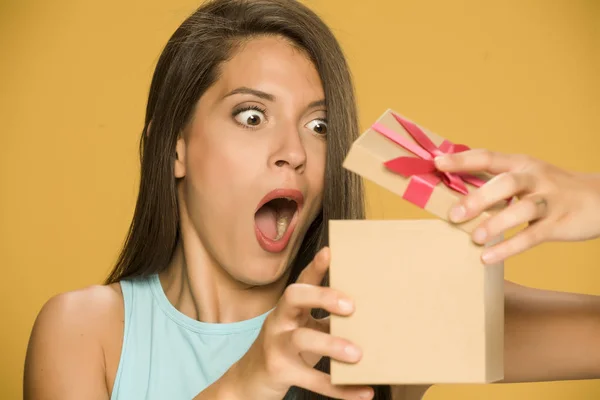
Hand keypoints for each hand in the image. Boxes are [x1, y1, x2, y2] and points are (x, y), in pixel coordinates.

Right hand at [224, 247, 372, 399]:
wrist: (248, 381)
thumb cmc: (286, 350)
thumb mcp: (304, 331)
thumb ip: (326, 322)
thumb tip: (367, 318)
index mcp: (288, 308)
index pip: (301, 282)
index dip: (315, 267)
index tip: (330, 253)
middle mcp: (278, 321)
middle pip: (293, 297)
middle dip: (321, 296)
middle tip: (350, 306)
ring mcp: (275, 346)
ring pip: (300, 338)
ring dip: (331, 344)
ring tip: (357, 355)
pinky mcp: (278, 372)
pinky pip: (311, 380)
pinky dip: (340, 389)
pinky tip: (363, 392)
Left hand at [434, 149, 599, 263]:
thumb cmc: (550, 190)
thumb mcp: (527, 178)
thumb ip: (495, 182)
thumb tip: (454, 191)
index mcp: (521, 164)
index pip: (488, 157)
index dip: (462, 160)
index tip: (437, 163)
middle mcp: (535, 178)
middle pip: (506, 182)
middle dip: (478, 198)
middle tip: (454, 214)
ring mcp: (549, 201)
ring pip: (522, 209)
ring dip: (495, 223)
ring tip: (473, 238)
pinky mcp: (558, 224)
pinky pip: (531, 236)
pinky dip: (508, 248)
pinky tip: (487, 257)